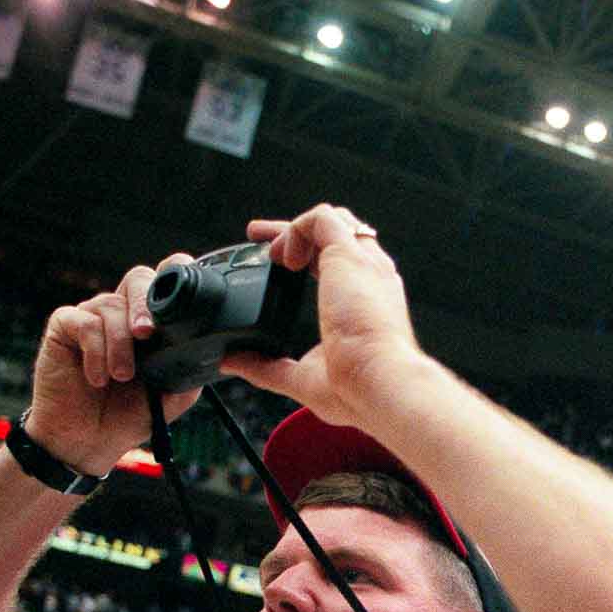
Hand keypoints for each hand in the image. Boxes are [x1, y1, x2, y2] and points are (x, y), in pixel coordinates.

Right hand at [26, 258, 203, 474]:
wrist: (89, 441)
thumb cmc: (128, 414)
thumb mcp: (171, 395)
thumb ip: (189, 369)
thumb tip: (213, 351)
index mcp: (150, 322)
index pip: (163, 281)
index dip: (173, 272)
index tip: (179, 288)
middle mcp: (122, 312)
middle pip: (138, 278)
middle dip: (145, 303)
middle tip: (146, 335)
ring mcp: (92, 316)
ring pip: (111, 305)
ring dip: (120, 344)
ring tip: (120, 377)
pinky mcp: (65, 326)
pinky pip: (84, 322)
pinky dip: (96, 350)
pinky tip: (98, 377)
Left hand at [221, 204, 425, 433]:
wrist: (379, 386)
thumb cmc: (357, 391)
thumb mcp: (303, 378)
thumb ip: (268, 367)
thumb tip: (233, 363)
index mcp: (369, 305)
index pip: (343, 265)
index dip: (309, 257)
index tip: (280, 262)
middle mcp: (372, 279)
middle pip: (337, 237)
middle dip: (297, 233)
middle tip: (260, 239)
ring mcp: (364, 265)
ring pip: (332, 221)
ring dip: (293, 227)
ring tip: (265, 245)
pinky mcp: (349, 256)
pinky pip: (322, 219)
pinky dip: (295, 229)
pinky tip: (282, 257)